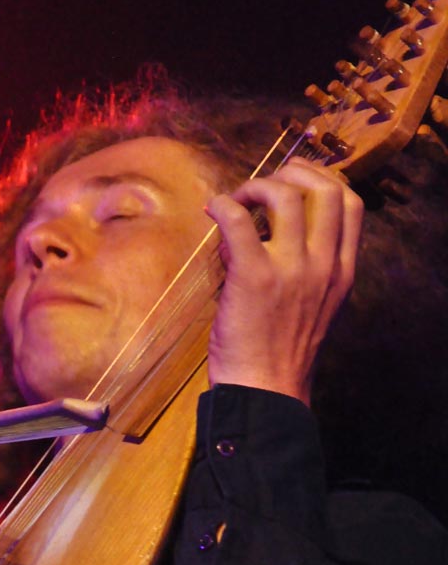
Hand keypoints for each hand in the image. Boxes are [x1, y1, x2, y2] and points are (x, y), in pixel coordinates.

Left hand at [204, 158, 362, 404]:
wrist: (265, 391)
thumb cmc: (279, 356)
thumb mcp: (311, 309)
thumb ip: (298, 271)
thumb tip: (256, 236)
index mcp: (340, 273)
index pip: (350, 205)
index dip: (322, 181)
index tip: (296, 184)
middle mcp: (322, 266)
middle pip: (325, 189)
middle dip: (294, 173)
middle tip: (264, 186)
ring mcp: (291, 269)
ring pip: (285, 195)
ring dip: (257, 186)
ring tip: (237, 199)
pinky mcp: (254, 276)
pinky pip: (239, 222)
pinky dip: (224, 205)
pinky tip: (214, 210)